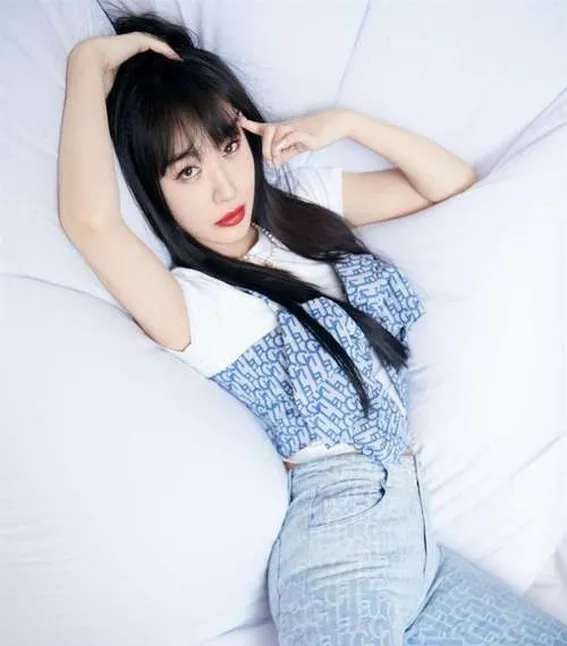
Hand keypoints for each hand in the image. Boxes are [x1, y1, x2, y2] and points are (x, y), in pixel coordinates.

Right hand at [69, 32, 180, 93]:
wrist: (86, 70)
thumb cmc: (96, 86)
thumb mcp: (114, 94)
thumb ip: (125, 97)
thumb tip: (131, 122)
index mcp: (115, 61)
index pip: (135, 60)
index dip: (149, 66)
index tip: (162, 77)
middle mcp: (122, 49)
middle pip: (145, 51)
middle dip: (159, 58)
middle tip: (173, 67)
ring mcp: (127, 43)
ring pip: (151, 45)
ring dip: (165, 52)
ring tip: (177, 61)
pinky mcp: (133, 41)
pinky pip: (154, 43)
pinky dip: (165, 49)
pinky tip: (175, 57)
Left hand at [239, 109, 353, 167]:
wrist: (336, 123)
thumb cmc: (316, 133)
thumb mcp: (298, 147)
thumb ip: (286, 154)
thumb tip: (274, 163)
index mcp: (284, 130)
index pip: (264, 126)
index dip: (250, 124)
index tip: (238, 119)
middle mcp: (288, 126)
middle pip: (268, 130)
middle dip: (264, 146)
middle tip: (269, 160)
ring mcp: (298, 128)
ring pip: (278, 132)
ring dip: (272, 148)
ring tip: (275, 160)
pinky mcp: (308, 134)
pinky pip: (292, 135)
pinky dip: (284, 142)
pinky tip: (281, 148)